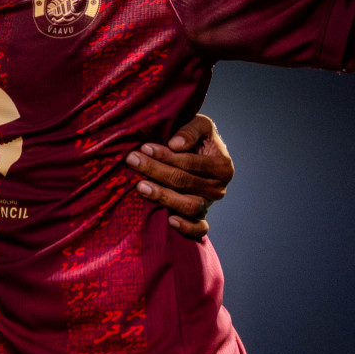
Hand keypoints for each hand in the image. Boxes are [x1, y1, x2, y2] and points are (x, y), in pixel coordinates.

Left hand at [125, 113, 232, 238]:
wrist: (197, 152)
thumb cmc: (195, 136)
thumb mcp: (199, 124)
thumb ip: (190, 130)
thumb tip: (175, 145)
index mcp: (222, 165)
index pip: (191, 163)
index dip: (167, 156)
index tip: (144, 147)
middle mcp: (218, 187)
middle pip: (185, 182)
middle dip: (156, 170)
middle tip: (133, 160)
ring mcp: (209, 204)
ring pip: (190, 206)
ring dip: (164, 196)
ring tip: (140, 186)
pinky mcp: (200, 217)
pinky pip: (199, 229)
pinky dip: (187, 227)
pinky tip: (168, 220)